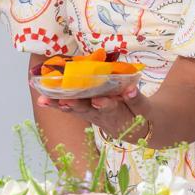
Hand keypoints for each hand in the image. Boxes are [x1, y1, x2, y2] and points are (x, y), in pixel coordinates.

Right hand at [35, 84, 150, 144]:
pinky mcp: (143, 111)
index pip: (72, 107)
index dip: (56, 104)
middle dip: (77, 106)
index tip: (42, 99)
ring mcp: (124, 115)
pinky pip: (139, 103)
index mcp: (92, 110)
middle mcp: (105, 116)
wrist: (153, 127)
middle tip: (64, 102)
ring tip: (98, 100)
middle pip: (89, 111)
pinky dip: (134, 97)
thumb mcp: (101, 99)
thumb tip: (59, 68)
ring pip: (111, 110)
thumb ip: (84, 87)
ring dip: (104, 105)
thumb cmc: (120, 108)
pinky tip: (131, 89)